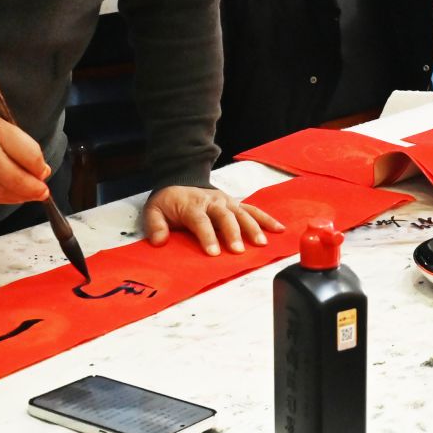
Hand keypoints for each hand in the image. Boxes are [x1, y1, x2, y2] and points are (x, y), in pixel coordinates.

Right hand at [0, 112, 51, 204]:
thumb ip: (20, 146)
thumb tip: (42, 172)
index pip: (30, 155)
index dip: (40, 168)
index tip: (42, 173)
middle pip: (19, 180)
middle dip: (35, 189)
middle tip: (42, 192)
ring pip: (5, 194)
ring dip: (20, 196)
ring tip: (27, 194)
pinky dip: (2, 199)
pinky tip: (6, 194)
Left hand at [143, 185, 286, 256]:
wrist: (181, 179)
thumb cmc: (169, 202)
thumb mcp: (153, 210)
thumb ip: (155, 225)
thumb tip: (159, 241)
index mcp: (193, 205)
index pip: (201, 221)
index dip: (207, 236)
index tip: (213, 253)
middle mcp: (213, 202)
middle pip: (225, 217)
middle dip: (233, 234)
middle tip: (238, 251)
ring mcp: (227, 201)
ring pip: (242, 213)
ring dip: (253, 228)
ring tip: (261, 243)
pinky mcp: (236, 203)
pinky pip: (253, 210)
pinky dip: (267, 219)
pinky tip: (279, 229)